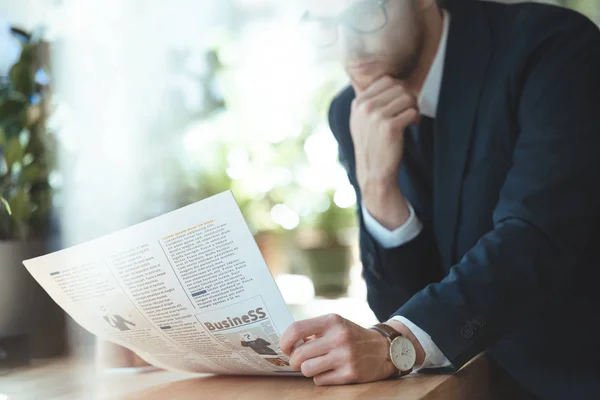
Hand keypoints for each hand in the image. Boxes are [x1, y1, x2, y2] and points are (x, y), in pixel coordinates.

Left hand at [279, 314, 396, 385]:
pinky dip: (321, 378)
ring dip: (307, 370)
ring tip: (316, 365)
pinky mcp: (350, 374)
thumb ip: (313, 331)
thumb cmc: (352, 336)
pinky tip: (330, 371)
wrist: (383, 349)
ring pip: (307, 370)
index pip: (297, 329)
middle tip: (298, 361)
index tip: (285, 348)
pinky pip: (320, 381)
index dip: (285, 341)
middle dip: (294, 361)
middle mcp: (339, 337)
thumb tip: (287, 343)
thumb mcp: (335, 324)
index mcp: (332, 321)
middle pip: (299, 354)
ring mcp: (345, 357)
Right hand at [351, 76, 418, 229]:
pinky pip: (412, 112)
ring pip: (407, 98)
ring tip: (409, 120)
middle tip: (407, 112)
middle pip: (398, 87)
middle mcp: (364, 107)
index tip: (398, 104)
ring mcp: (376, 116)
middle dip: (407, 98)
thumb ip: (364, 99)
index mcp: (358, 103)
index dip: (398, 90)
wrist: (374, 173)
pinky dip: (415, 119)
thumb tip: (362, 77)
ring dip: (413, 108)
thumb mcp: (360, 120)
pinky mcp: (389, 127)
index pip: (386, 80)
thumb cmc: (372, 145)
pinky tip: (411, 127)